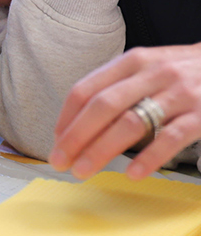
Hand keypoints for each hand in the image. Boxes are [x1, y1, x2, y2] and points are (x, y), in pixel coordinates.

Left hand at [50, 44, 200, 179]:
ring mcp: (178, 94)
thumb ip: (116, 87)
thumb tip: (78, 121)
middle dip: (76, 136)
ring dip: (102, 150)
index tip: (55, 140)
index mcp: (131, 62)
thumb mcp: (147, 67)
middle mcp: (152, 74)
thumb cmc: (181, 71)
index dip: (66, 117)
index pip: (86, 89)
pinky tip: (132, 174)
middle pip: (103, 106)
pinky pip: (170, 138)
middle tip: (60, 161)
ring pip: (131, 123)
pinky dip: (149, 158)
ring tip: (84, 170)